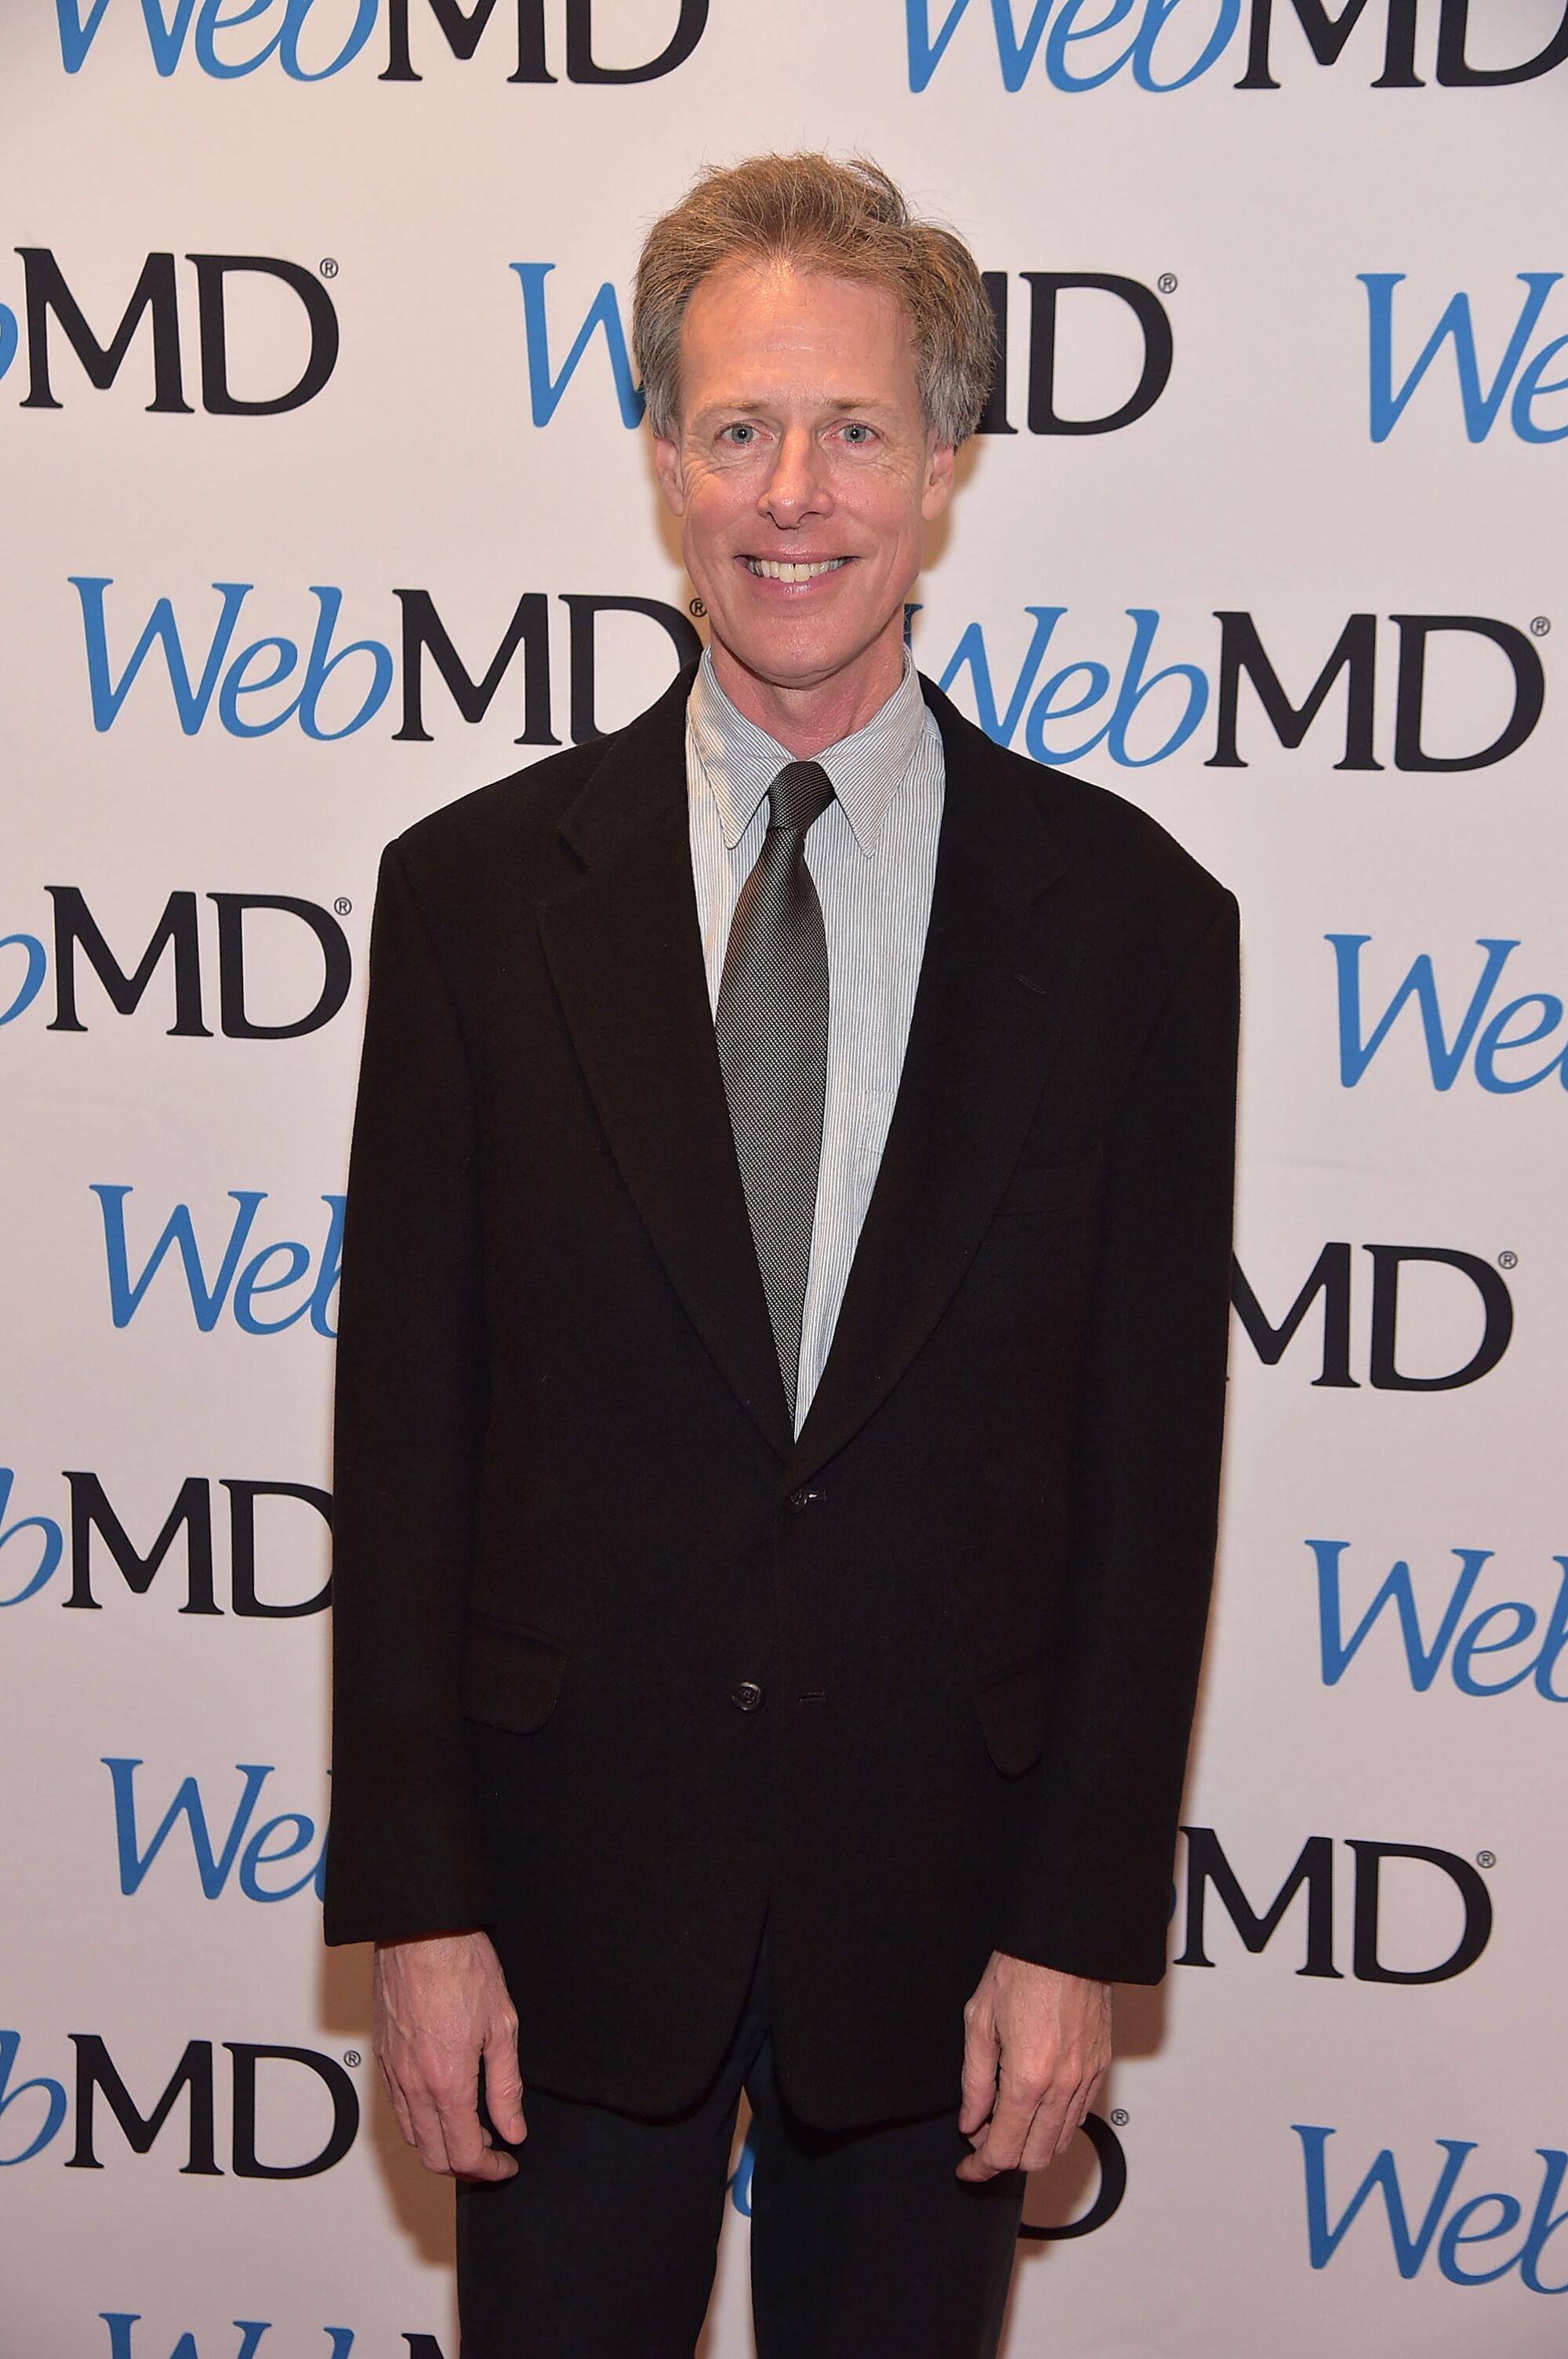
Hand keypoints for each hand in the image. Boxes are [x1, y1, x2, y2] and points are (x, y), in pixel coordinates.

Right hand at [373, 1928, 525, 2180]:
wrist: (421, 1929)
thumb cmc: (463, 1966)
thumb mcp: (502, 2027)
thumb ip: (506, 2087)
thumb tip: (514, 2130)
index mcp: (447, 2082)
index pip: (464, 2155)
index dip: (489, 2169)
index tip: (507, 2162)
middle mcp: (413, 2085)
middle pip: (432, 2156)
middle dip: (464, 2165)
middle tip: (491, 2150)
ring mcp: (391, 2071)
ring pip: (411, 2134)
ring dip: (440, 2143)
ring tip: (471, 2124)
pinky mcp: (380, 2055)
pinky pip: (397, 2105)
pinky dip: (420, 2118)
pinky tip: (443, 2098)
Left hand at [956, 1950, 1110, 2181]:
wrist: (1065, 1941)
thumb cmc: (1022, 1968)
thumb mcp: (979, 2021)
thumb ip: (975, 2081)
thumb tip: (971, 2121)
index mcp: (1028, 2077)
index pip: (1004, 2149)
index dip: (981, 2167)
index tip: (969, 2168)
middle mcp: (1062, 2085)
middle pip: (1036, 2157)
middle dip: (1007, 2158)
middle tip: (983, 2139)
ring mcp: (1086, 2077)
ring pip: (1062, 2140)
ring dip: (1032, 2142)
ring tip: (1007, 2118)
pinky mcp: (1101, 2065)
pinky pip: (1080, 2113)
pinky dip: (1057, 2122)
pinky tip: (1036, 2102)